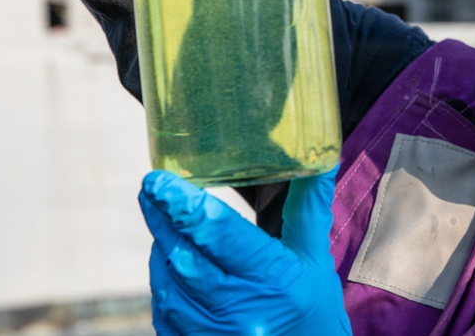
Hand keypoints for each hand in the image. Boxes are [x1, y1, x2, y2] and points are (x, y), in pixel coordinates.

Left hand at [139, 167, 351, 334]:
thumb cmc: (314, 309)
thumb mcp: (316, 258)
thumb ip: (309, 207)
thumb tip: (322, 157)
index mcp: (276, 280)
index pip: (221, 234)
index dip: (185, 205)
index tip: (159, 180)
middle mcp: (242, 311)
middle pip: (186, 256)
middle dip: (164, 218)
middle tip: (151, 186)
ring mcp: (214, 335)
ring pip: (169, 284)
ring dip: (163, 248)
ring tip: (164, 219)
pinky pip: (165, 313)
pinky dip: (164, 282)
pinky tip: (170, 262)